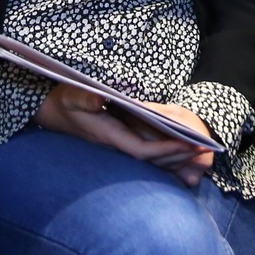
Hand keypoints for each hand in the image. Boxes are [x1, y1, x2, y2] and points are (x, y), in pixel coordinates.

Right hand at [34, 85, 208, 184]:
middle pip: (150, 159)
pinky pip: (145, 153)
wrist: (52, 111)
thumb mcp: (72, 94)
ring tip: (196, 151)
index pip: (141, 150)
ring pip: (149, 159)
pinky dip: (162, 153)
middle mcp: (115, 145)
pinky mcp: (118, 142)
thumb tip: (99, 99)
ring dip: (173, 156)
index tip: (186, 145)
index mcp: (108, 136)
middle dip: (176, 156)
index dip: (165, 150)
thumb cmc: (65, 100)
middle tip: (202, 150)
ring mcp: (117, 146)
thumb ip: (84, 98)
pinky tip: (179, 151)